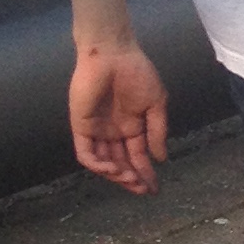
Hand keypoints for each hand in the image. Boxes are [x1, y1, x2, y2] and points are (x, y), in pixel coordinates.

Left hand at [69, 40, 170, 192]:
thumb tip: (161, 158)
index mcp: (132, 127)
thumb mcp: (156, 104)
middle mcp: (113, 133)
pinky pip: (87, 154)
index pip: (137, 156)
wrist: (113, 54)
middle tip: (142, 189)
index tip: (155, 189)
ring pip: (103, 162)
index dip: (145, 173)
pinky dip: (98, 165)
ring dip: (116, 175)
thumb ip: (157, 131)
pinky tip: (113, 168)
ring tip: (130, 180)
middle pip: (121, 163)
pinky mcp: (81, 128)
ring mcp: (97, 131)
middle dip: (131, 179)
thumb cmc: (137, 74)